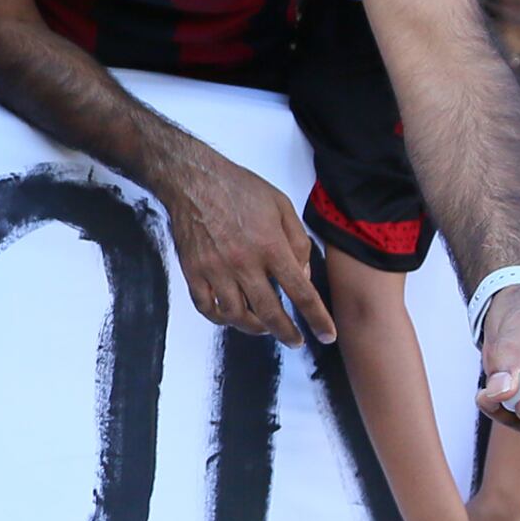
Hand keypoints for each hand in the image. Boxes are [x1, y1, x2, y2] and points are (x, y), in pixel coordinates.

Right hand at [156, 146, 336, 342]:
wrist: (193, 180)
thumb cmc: (239, 189)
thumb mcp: (281, 206)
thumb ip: (298, 242)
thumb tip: (302, 276)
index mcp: (270, 246)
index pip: (300, 292)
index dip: (316, 318)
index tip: (326, 335)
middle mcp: (243, 263)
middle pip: (269, 312)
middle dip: (287, 333)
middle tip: (295, 340)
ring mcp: (215, 270)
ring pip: (237, 316)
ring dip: (255, 328)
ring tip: (265, 326)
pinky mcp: (194, 272)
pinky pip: (207, 308)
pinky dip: (221, 319)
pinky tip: (232, 316)